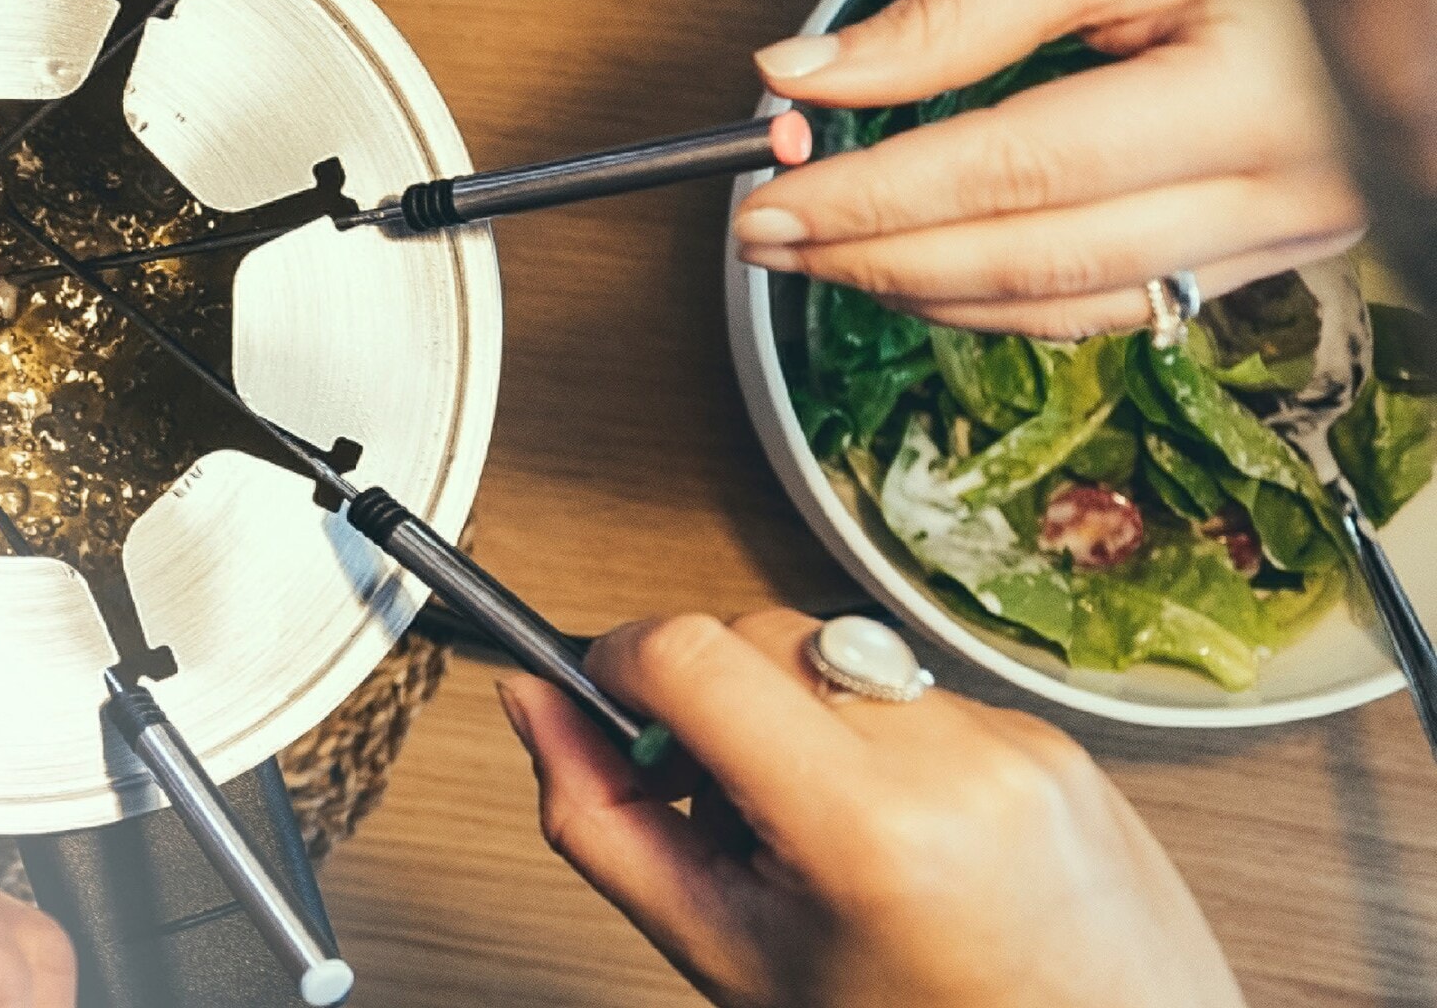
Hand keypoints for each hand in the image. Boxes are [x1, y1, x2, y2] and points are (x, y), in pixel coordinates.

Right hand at [500, 611, 1242, 1007]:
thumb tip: (536, 708)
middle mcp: (954, 756)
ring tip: (815, 835)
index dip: (618, 663)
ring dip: (792, 722)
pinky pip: (913, 692)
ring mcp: (1015, 737)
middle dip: (706, 702)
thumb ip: (604, 825)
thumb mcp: (727, 952)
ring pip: (833, 656)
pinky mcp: (1050, 733)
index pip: (692, 652)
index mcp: (866, 824)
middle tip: (708, 803)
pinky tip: (894, 835)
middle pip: (757, 634)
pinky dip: (874, 745)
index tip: (606, 704)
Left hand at [731, 0, 1360, 337]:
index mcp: (1252, 97)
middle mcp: (1287, 187)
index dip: (881, 198)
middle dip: (881, 257)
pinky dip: (1007, 302)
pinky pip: (1120, 305)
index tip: (775, 198)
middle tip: (768, 237)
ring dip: (930, 293)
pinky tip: (925, 275)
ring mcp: (1292, 232)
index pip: (1019, 170)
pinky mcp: (1276, 251)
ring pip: (1074, 306)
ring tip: (821, 258)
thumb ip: (955, 16)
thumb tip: (805, 77)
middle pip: (1039, 258)